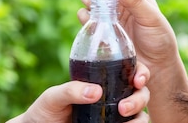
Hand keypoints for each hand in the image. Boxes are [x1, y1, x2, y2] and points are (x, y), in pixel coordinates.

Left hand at [6, 63, 149, 122]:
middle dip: (140, 98)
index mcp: (103, 81)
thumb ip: (71, 90)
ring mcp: (114, 116)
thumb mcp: (54, 96)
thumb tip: (96, 91)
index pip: (129, 70)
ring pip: (141, 114)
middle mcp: (114, 97)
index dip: (141, 72)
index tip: (137, 79)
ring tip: (126, 122)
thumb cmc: (45, 110)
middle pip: (141, 92)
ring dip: (140, 117)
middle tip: (124, 108)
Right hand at [78, 0, 180, 73]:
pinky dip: (85, 18)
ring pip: (89, 0)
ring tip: (94, 12)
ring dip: (87, 3)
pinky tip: (92, 24)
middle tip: (95, 0)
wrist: (156, 68)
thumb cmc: (159, 39)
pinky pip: (85, 18)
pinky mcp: (100, 29)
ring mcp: (108, 15)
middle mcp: (119, 0)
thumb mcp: (150, 17)